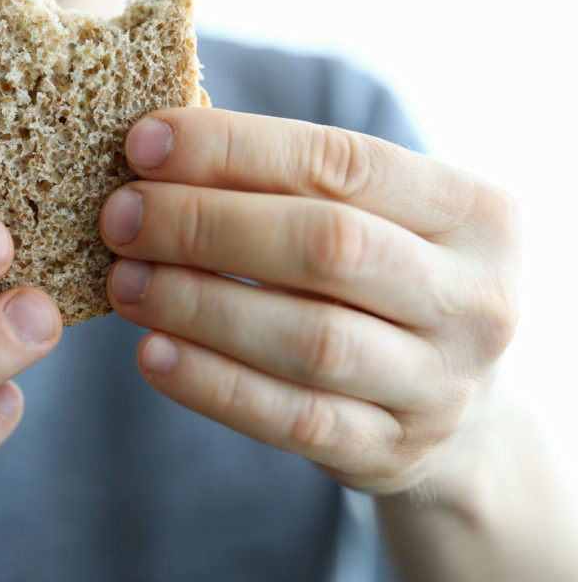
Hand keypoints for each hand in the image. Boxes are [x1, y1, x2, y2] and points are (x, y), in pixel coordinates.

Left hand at [100, 109, 518, 494]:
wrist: (456, 408)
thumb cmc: (383, 280)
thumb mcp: (373, 219)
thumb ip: (288, 182)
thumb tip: (156, 151)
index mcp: (475, 213)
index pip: (343, 162)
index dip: (233, 149)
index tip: (143, 144)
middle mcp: (474, 299)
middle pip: (326, 245)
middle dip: (205, 224)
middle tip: (119, 217)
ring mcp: (441, 385)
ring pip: (308, 339)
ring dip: (198, 304)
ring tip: (125, 283)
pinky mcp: (392, 451)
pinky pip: (293, 419)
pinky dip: (213, 384)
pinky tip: (152, 354)